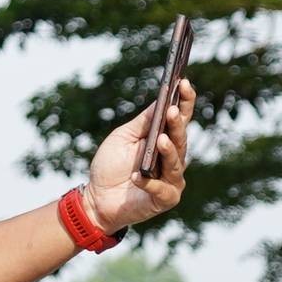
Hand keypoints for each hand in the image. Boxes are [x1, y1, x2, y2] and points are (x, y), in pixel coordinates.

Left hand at [83, 80, 195, 234]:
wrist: (97, 198)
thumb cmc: (111, 165)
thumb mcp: (123, 137)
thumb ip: (143, 122)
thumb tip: (162, 99)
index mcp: (164, 139)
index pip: (180, 118)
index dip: (185, 101)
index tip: (183, 83)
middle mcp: (173, 158)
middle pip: (180, 139)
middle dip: (177, 124)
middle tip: (172, 110)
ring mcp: (171, 179)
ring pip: (175, 163)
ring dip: (168, 151)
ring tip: (160, 139)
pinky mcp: (165, 199)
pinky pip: (161, 189)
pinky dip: (148, 182)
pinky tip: (136, 176)